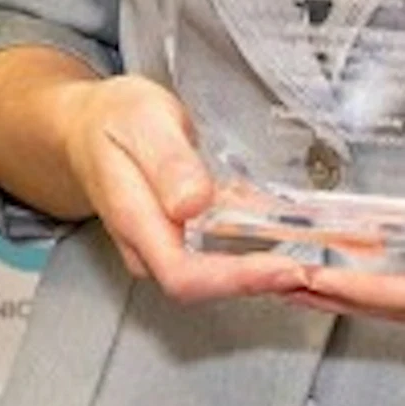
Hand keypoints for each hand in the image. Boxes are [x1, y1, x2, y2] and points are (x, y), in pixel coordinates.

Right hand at [54, 72, 312, 304]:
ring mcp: (162, 248)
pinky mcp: (179, 240)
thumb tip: (193, 204)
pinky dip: (257, 256)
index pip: (184, 274)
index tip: (287, 268)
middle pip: (205, 286)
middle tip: (318, 268)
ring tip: (316, 261)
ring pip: (215, 277)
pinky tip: (292, 245)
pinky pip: (219, 259)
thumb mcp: (142, 121)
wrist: (86, 126)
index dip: (237, 280)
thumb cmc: (114, 119)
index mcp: (135, 221)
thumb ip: (167, 162)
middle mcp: (148, 247)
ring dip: (265, 274)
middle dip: (262, 282)